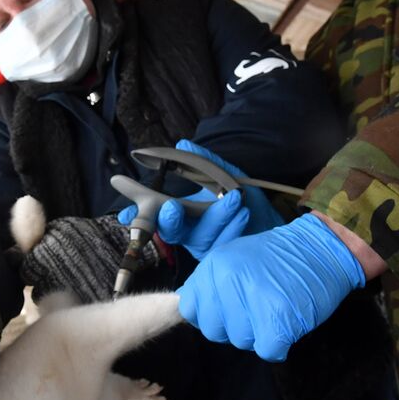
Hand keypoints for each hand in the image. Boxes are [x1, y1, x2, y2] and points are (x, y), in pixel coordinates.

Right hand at [118, 139, 284, 259]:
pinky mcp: (225, 255)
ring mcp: (206, 245)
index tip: (126, 215)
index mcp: (181, 216)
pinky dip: (233, 225)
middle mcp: (189, 232)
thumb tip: (183, 144)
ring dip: (216, 216)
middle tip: (171, 207)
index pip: (154, 218)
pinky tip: (241, 212)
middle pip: (171, 231)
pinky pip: (225, 242)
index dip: (138, 218)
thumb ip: (202, 161)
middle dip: (169, 220)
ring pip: (203, 235)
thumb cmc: (242, 199)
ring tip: (232, 199)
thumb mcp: (224, 175)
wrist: (271, 221)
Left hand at [178, 214, 365, 362]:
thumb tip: (187, 307)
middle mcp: (229, 281)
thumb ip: (209, 284)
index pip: (191, 309)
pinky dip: (278, 345)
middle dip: (234, 327)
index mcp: (215, 266)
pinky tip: (286, 324)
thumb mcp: (234, 258)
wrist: (321, 249)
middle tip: (256, 309)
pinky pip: (267, 350)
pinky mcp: (278, 320)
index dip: (210, 314)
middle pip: (214, 331)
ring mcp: (254, 300)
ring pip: (240, 341)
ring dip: (258, 334)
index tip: (229, 307)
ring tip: (274, 310)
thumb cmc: (278, 258)